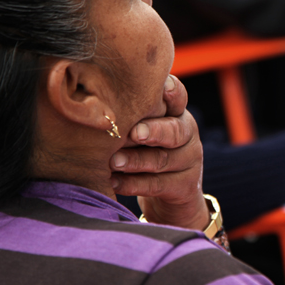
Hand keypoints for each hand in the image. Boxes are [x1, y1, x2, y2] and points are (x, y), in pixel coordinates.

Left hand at [110, 75, 209, 230]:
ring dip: (136, 161)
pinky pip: (159, 185)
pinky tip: (114, 182)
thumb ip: (127, 116)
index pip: (179, 97)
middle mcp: (187, 134)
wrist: (165, 196)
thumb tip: (94, 105)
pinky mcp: (186, 186)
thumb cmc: (142, 151)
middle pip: (175, 130)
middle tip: (133, 133)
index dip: (173, 92)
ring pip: (163, 159)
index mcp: (177, 113)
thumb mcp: (139, 129)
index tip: (162, 89)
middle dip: (154, 131)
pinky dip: (134, 184)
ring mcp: (190, 161)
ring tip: (113, 162)